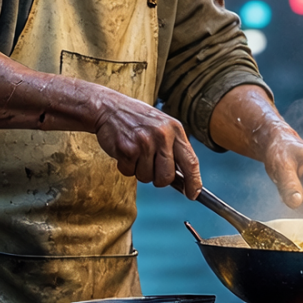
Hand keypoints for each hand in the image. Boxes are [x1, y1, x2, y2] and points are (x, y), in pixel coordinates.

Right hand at [87, 86, 201, 192]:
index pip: (191, 161)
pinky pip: (129, 172)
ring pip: (147, 177)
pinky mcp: (127, 149)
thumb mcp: (162, 126)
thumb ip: (173, 149)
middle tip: (150, 167)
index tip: (193, 194)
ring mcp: (144, 142)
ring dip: (139, 171)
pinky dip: (126, 167)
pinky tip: (125, 151)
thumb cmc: (137, 120)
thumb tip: (183, 180)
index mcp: (175, 129)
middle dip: (158, 179)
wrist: (109, 108)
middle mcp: (162, 135)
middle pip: (167, 176)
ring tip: (135, 152)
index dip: (193, 181)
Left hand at [259, 130, 302, 213]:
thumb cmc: (280, 151)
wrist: (279, 144)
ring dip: (301, 202)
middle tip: (287, 194)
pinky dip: (301, 200)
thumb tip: (297, 203)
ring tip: (288, 190)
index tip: (293, 202)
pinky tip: (291, 191)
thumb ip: (289, 185)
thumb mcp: (281, 166)